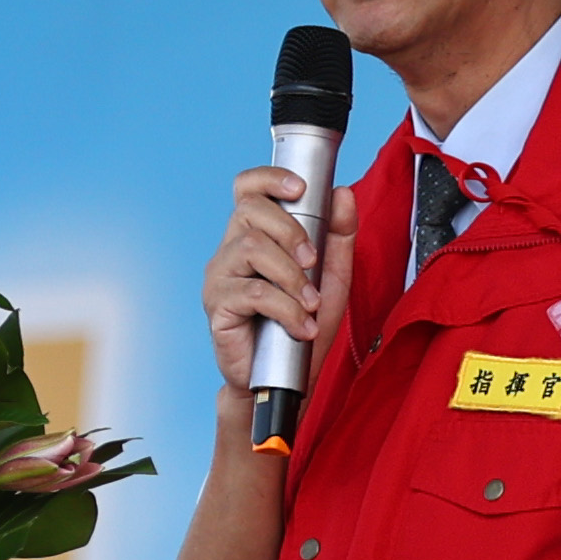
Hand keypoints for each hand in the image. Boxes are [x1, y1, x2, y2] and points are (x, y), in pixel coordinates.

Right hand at [202, 166, 357, 390]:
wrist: (286, 381)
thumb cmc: (303, 325)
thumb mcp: (332, 277)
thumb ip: (339, 235)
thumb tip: (342, 193)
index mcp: (254, 235)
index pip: (248, 188)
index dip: (269, 178)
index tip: (300, 188)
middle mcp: (231, 249)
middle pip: (251, 211)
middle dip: (292, 231)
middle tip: (314, 262)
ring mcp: (220, 276)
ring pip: (252, 248)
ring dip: (291, 274)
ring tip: (310, 302)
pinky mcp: (217, 307)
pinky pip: (252, 292)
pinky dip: (285, 308)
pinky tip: (301, 326)